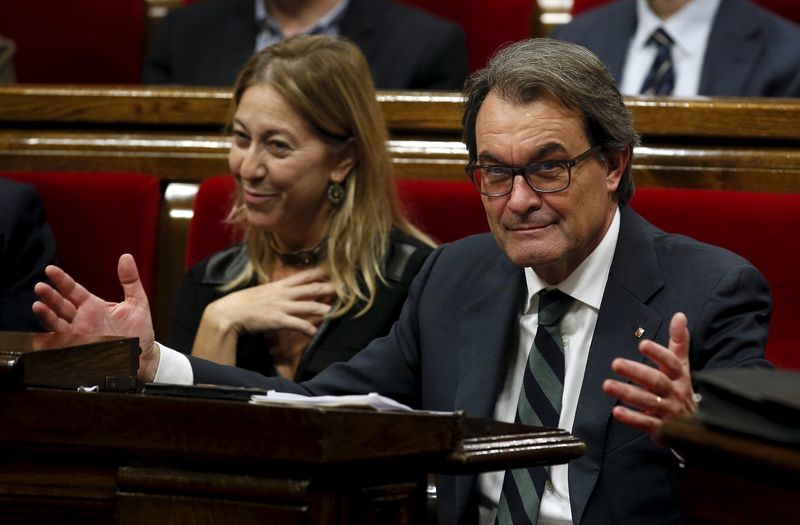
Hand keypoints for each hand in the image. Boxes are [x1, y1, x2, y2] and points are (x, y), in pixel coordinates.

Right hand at [32, 254, 158, 382]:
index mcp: (94, 306)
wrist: (144, 356)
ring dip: (47, 314)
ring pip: (58, 322)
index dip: (61, 280)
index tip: (50, 270)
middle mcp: (83, 319)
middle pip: (61, 305)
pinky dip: (54, 337)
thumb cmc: (139, 330)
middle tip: (40, 286)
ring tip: (38, 305)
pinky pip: (64, 342)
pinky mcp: (81, 347)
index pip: (73, 290)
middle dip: (50, 296)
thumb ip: (130, 280)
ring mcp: (80, 333)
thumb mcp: (137, 302)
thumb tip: (126, 257)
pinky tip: (47, 331)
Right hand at [191, 266, 334, 363]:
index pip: (304, 275)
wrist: (229, 312)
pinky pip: (298, 324)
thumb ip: (277, 292)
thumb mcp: (263, 293)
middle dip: (329, 288)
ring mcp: (282, 306)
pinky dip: (309, 329)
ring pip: (309, 306)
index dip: (321, 272)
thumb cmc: (244, 303)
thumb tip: (288, 294)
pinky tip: (316, 333)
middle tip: (345, 288)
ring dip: (324, 309)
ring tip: (336, 312)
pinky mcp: (278, 320)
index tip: (335, 269)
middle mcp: (284, 293)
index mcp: (280, 285)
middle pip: (312, 288)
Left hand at [602, 312, 697, 436]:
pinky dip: (632, 418)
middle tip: (616, 362)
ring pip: (648, 401)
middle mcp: (675, 393)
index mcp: (680, 377)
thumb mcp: (683, 366)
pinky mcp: (662, 429)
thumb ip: (679, 342)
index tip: (642, 344)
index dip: (658, 353)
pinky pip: (646, 423)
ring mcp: (669, 411)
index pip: (671, 363)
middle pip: (657, 381)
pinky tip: (616, 412)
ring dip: (627, 393)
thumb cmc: (683, 390)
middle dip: (637, 372)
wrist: (700, 428)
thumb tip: (679, 315)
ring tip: (607, 385)